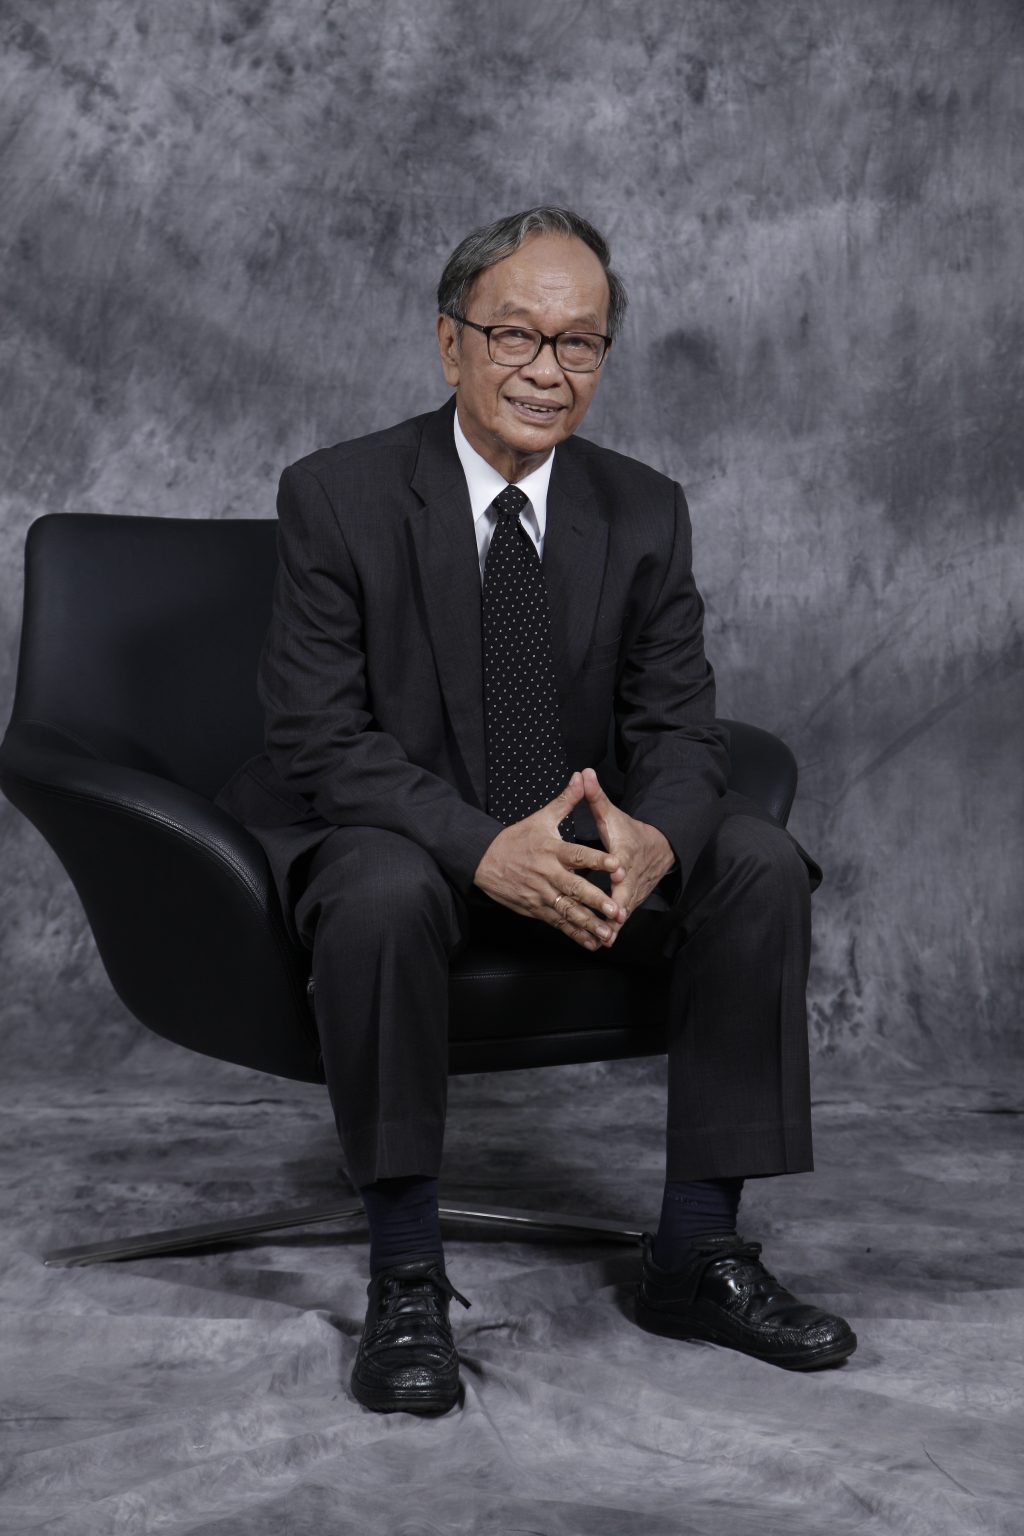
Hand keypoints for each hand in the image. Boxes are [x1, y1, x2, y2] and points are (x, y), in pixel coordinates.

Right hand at [473, 773, 626, 951]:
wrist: (483, 860)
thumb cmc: (516, 838)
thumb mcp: (541, 817)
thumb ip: (566, 800)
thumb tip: (582, 777)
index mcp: (551, 850)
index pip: (577, 854)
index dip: (597, 859)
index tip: (616, 865)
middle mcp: (547, 874)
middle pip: (575, 888)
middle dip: (596, 900)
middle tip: (615, 909)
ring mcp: (541, 894)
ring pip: (568, 911)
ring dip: (588, 923)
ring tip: (607, 932)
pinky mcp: (536, 909)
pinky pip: (558, 923)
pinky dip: (574, 933)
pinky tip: (590, 942)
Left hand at [581, 767, 675, 930]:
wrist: (659, 849)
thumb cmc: (629, 832)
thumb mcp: (611, 814)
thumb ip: (595, 797)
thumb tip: (583, 773)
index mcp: (624, 853)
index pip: (623, 859)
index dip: (620, 866)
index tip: (618, 872)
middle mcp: (631, 875)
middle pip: (626, 891)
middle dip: (619, 906)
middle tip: (613, 919)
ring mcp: (633, 891)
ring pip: (624, 910)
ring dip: (615, 924)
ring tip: (603, 939)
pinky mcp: (631, 903)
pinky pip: (621, 918)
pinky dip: (613, 929)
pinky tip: (603, 943)